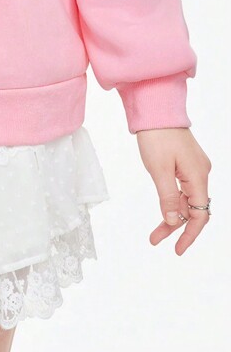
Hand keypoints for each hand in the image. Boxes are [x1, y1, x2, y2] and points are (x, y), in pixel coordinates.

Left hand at [136, 127, 211, 254]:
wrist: (155, 107)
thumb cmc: (156, 136)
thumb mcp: (159, 170)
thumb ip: (168, 198)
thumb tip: (175, 222)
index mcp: (199, 176)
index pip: (200, 214)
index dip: (190, 234)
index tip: (177, 249)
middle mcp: (201, 172)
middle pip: (193, 209)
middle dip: (176, 227)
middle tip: (155, 240)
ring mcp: (194, 166)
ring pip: (186, 199)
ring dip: (172, 214)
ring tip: (154, 232)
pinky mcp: (185, 161)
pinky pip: (182, 187)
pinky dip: (172, 199)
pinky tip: (163, 208)